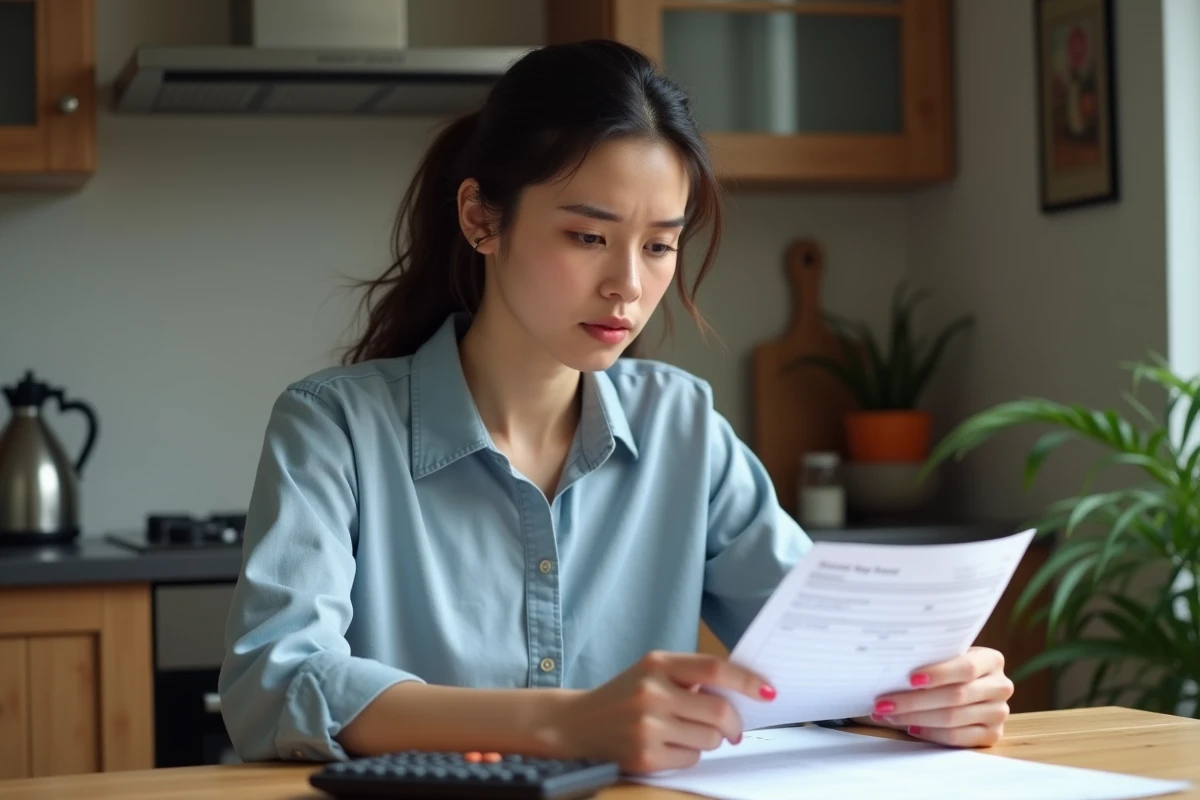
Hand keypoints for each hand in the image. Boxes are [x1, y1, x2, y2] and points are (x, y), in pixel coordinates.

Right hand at [549, 651, 775, 773]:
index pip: (715, 669)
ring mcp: (648, 726)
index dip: (747, 681)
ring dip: (709, 740)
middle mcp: (652, 692)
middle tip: (732, 729)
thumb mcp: (652, 671)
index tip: (768, 691)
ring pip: (710, 739)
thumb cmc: (624, 694)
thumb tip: (743, 693)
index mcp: (658, 664)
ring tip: (685, 733)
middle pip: (719, 712)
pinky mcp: (645, 756)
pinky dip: (689, 755)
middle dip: (733, 724)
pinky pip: (691, 759)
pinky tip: (668, 746)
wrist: (577, 722)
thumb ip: (690, 675)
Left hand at [868, 646, 1012, 746]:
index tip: (910, 679)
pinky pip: (958, 738)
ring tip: (889, 715)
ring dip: (915, 718)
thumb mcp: (947, 655)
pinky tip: (911, 727)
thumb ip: (930, 658)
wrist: (973, 684)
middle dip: (914, 701)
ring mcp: (999, 713)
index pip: (966, 668)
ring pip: (953, 718)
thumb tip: (890, 667)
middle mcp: (1001, 686)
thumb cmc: (950, 666)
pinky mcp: (992, 735)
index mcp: (992, 660)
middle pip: (955, 696)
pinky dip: (931, 733)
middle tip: (884, 703)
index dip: (938, 674)